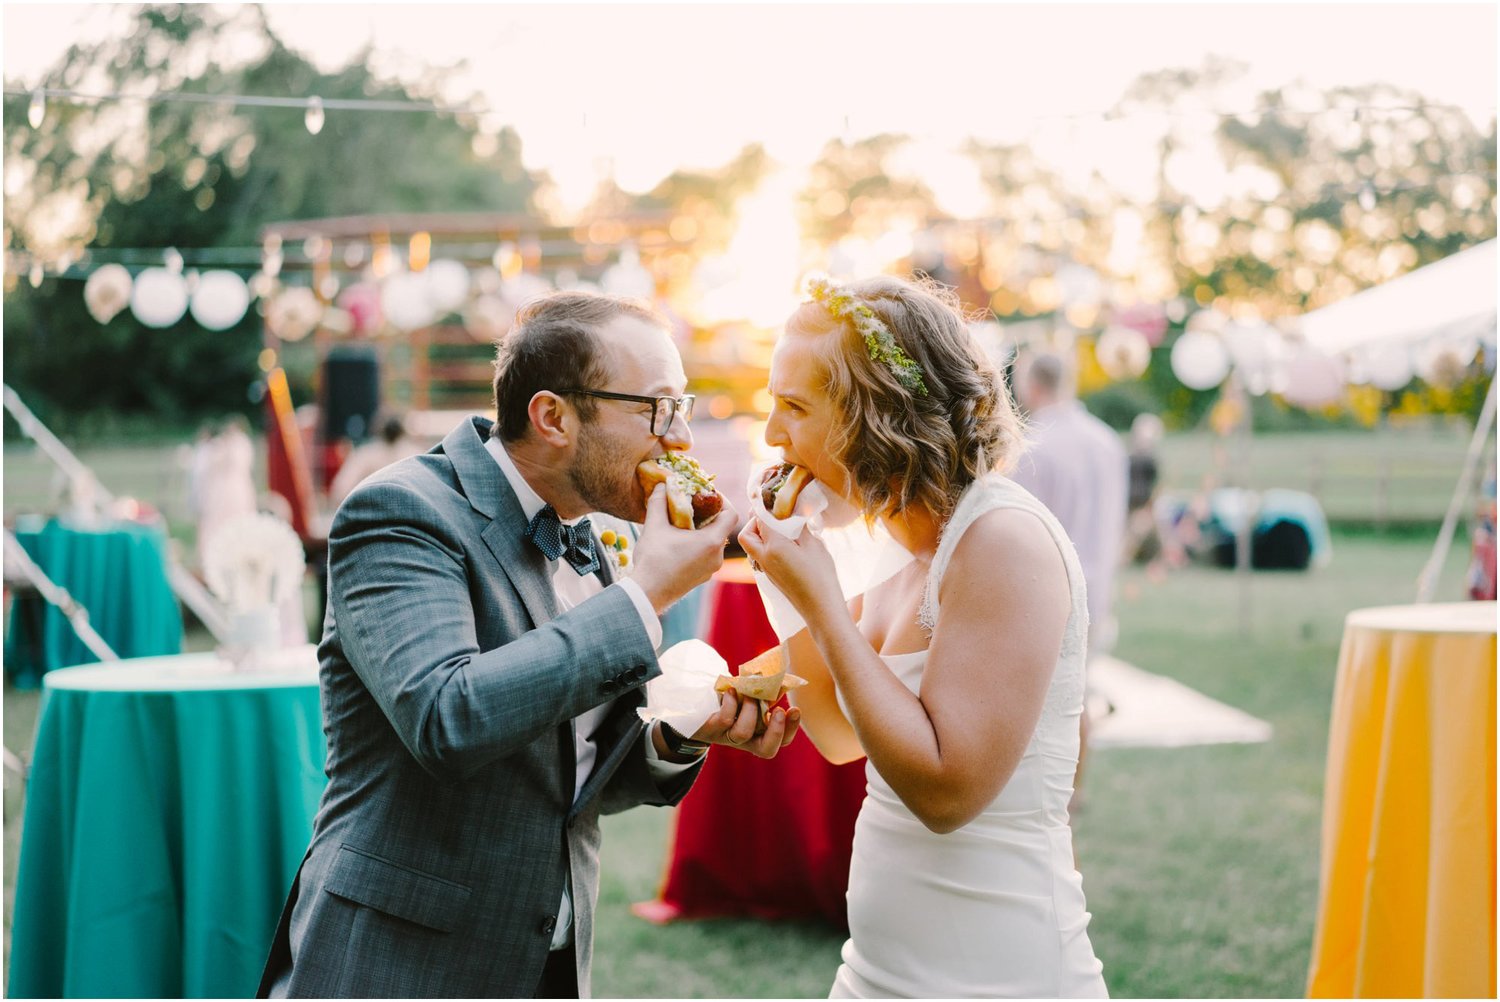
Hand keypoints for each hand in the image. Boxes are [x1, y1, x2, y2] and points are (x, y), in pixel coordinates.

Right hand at [632, 485, 738, 613]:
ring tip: (681, 522)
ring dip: (701, 530)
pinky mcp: (701, 578)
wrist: (646, 594)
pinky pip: (706, 555)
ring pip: (712, 542)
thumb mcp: (654, 526)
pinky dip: (697, 545)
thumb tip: (661, 484)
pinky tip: (678, 542)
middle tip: (690, 504)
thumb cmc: (653, 560)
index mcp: (712, 542)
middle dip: (707, 514)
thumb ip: (659, 502)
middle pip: (721, 527)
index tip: (705, 494)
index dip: (721, 500)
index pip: (731, 514)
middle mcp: (717, 557)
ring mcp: (711, 569)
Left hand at [693, 689, 801, 758]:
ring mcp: (726, 736)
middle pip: (766, 750)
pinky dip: (731, 703)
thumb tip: (779, 679)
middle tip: (778, 710)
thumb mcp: (745, 697)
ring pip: (743, 733)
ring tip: (749, 694)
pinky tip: (731, 691)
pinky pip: (725, 720)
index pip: (781, 741)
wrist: (692, 707)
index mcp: (757, 733)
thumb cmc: (724, 698)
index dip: (791, 728)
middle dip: (777, 731)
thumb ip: (762, 694)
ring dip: (750, 710)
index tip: (795, 709)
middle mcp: (743, 740)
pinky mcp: (710, 729)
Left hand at [737, 516, 840, 618]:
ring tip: (782, 529)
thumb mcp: (814, 546)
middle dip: (754, 522)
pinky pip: (760, 556)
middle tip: (773, 517)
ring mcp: (765, 569)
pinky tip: (786, 545)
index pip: (760, 519)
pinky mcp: (770, 577)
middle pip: (746, 534)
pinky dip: (767, 546)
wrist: (820, 609)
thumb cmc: (821, 577)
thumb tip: (793, 514)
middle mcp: (764, 558)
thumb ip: (800, 528)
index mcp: (773, 547)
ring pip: (752, 546)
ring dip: (760, 535)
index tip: (773, 498)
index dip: (765, 506)